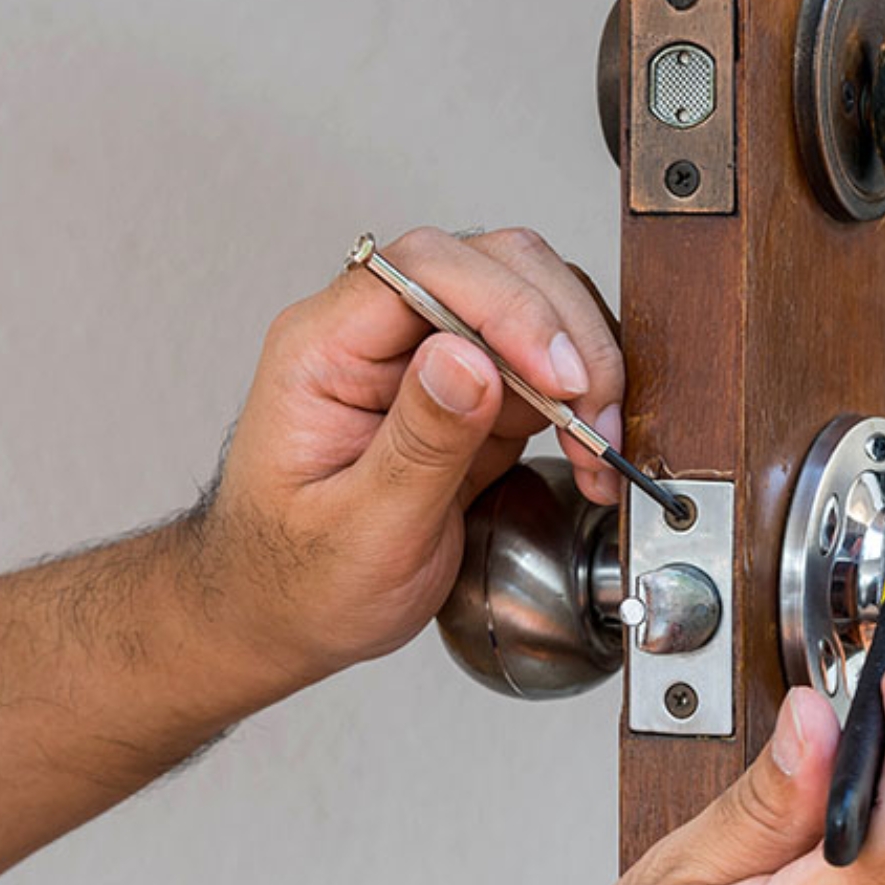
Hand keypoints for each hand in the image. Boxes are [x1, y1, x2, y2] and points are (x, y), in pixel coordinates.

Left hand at [194, 227, 625, 689]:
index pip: (424, 269)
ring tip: (596, 446)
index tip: (556, 375)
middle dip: (560, 333)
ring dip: (581, 366)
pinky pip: (541, 365)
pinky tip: (589, 453)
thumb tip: (467, 358)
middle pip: (492, 266)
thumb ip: (417, 443)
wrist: (288, 617)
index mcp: (324, 348)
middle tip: (591, 416)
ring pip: (531, 305)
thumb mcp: (359, 529)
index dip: (506, 306)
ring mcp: (427, 359)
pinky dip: (580, 401)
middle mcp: (377, 336)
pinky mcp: (470, 393)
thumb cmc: (298, 579)